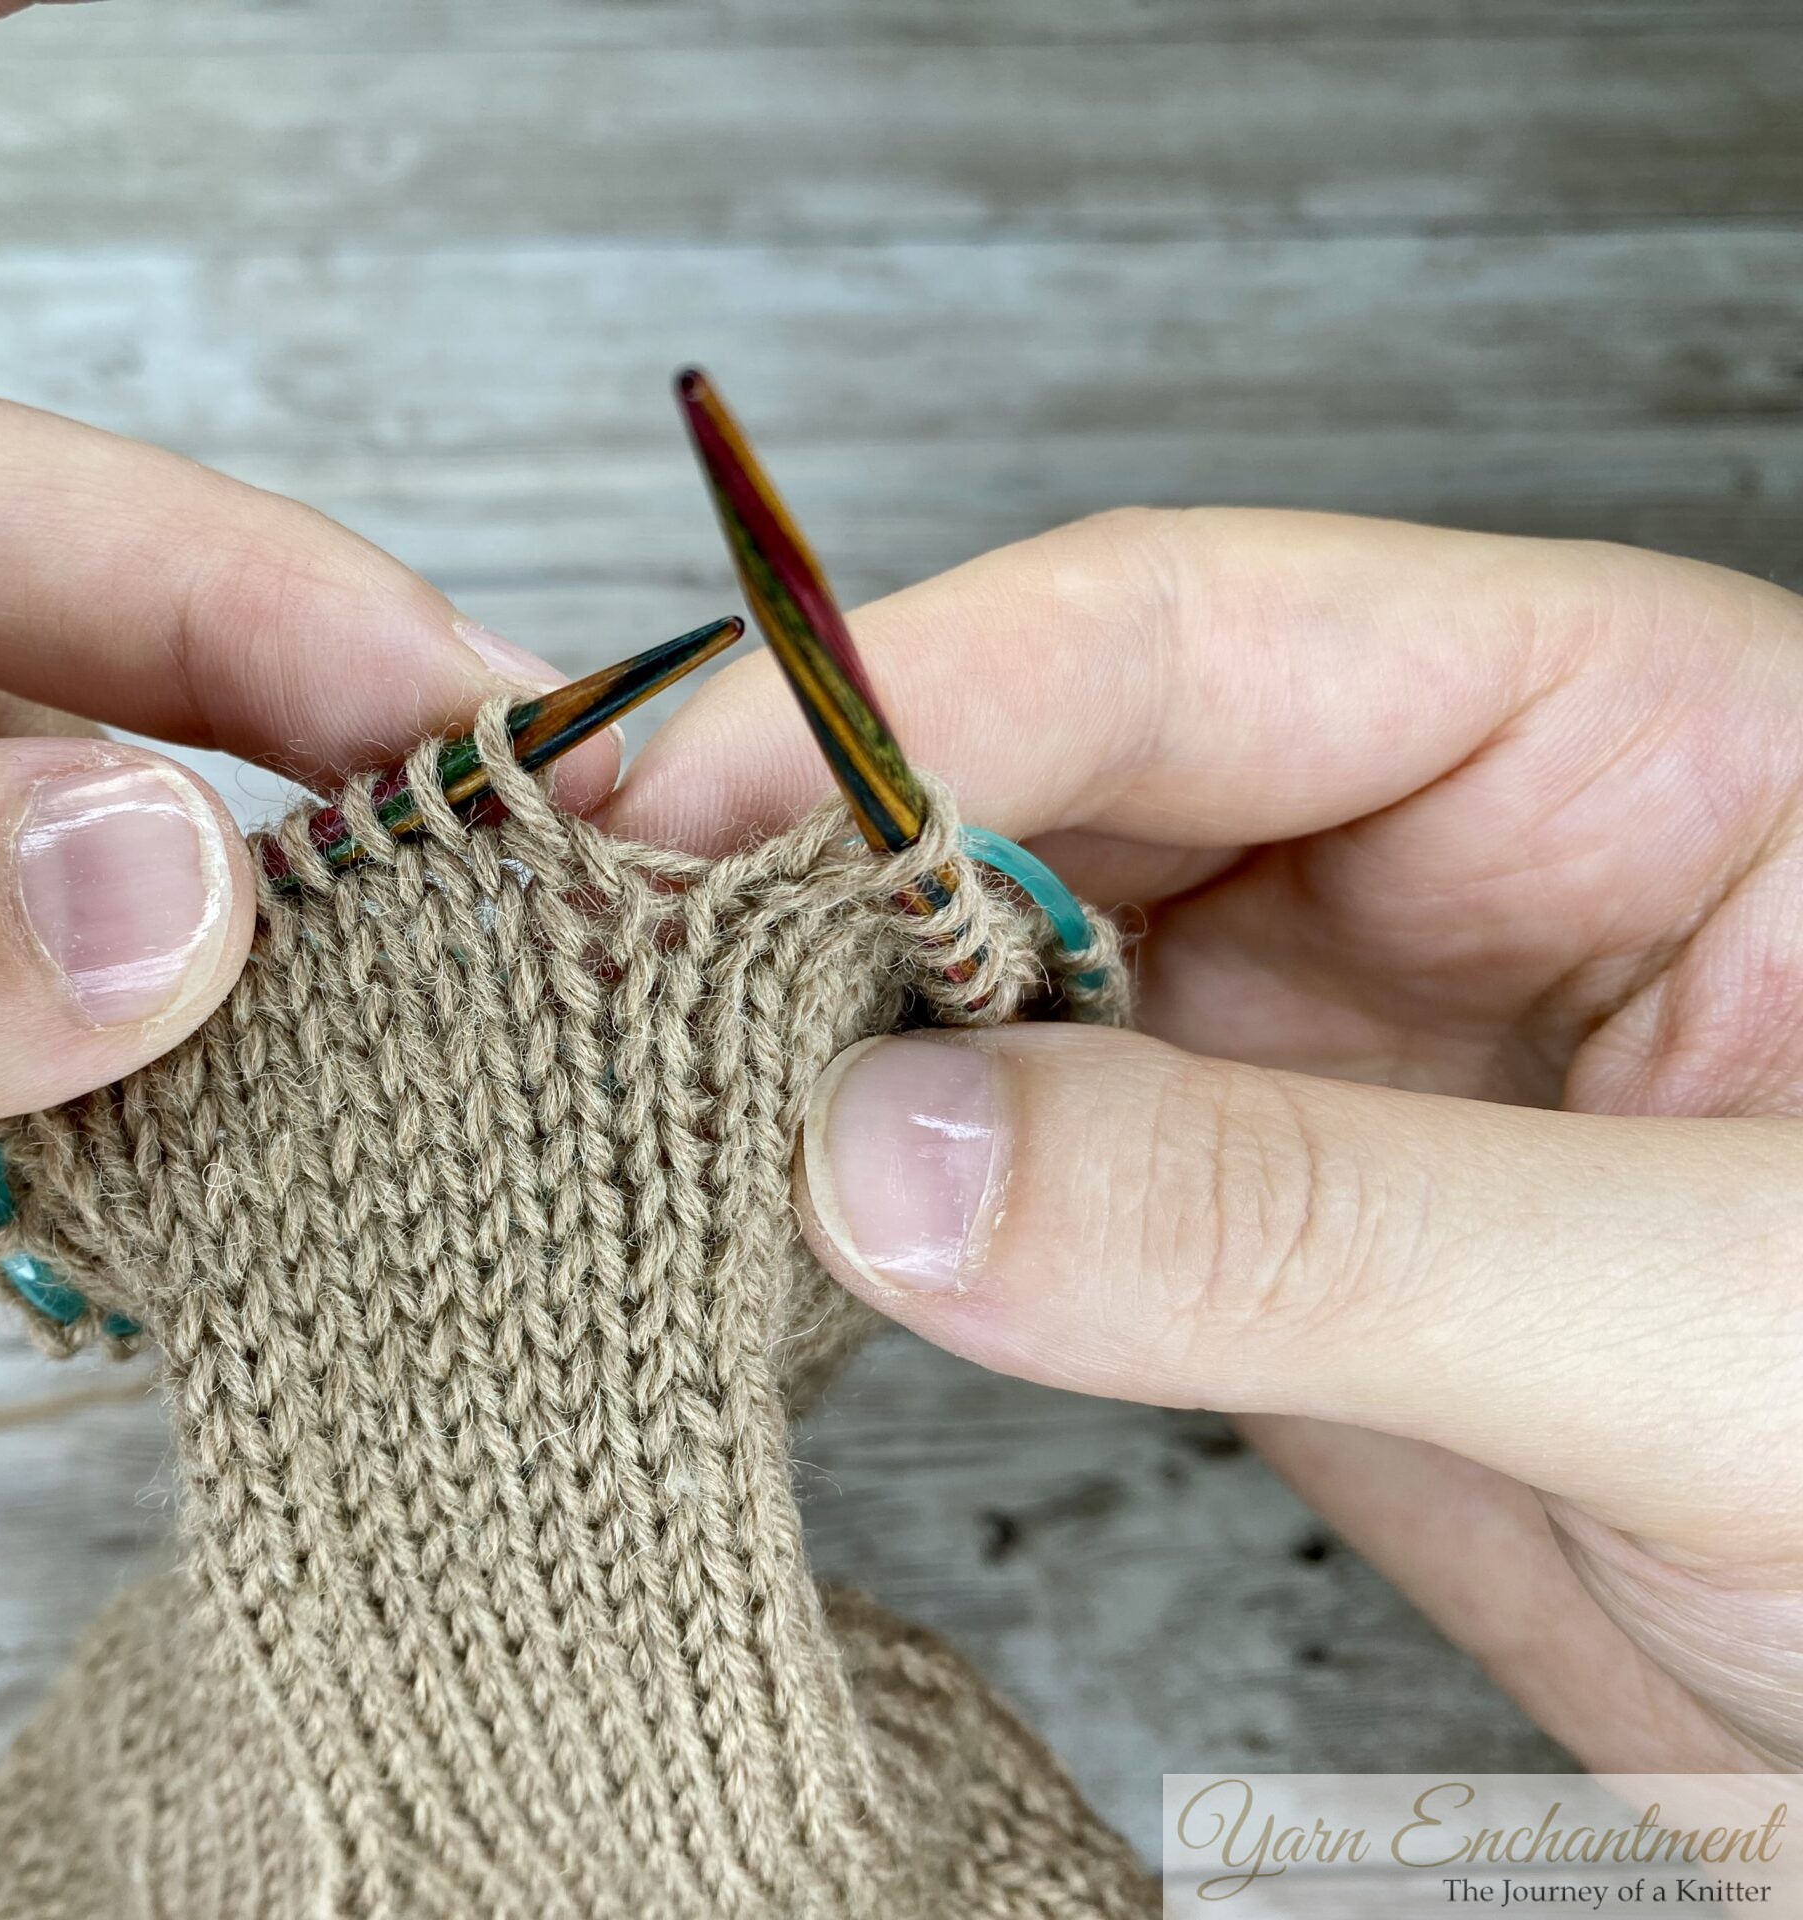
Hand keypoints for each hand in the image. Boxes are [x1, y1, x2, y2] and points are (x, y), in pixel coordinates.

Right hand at [605, 509, 1802, 1771]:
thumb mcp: (1728, 1326)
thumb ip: (1310, 1225)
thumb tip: (897, 1163)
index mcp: (1632, 743)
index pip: (1195, 635)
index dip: (905, 695)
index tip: (678, 801)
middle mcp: (1462, 865)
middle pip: (1059, 773)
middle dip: (818, 844)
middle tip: (596, 941)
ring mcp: (1343, 1057)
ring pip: (1006, 969)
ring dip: (825, 1015)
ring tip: (637, 1063)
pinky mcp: (1262, 1242)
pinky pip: (1022, 1164)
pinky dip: (881, 1179)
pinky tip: (769, 1196)